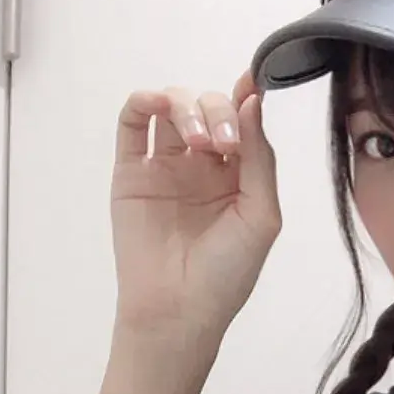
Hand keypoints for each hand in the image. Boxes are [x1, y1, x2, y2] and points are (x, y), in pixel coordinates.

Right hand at [110, 70, 281, 345]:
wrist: (178, 310)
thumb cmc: (227, 273)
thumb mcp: (261, 216)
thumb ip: (260, 158)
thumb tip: (252, 101)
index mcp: (238, 174)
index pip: (243, 121)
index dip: (247, 96)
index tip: (251, 82)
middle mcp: (202, 164)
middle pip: (209, 107)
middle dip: (218, 113)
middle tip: (222, 144)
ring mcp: (165, 165)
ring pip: (173, 107)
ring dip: (187, 107)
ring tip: (198, 140)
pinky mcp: (132, 172)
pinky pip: (131, 124)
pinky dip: (142, 102)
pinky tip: (156, 104)